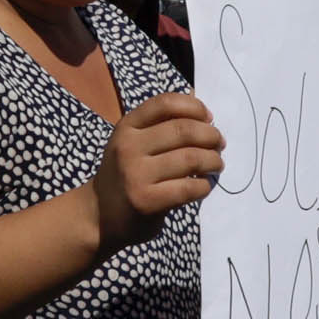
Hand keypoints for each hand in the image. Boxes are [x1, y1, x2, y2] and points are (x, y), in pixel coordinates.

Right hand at [91, 92, 223, 252]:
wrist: (98, 214)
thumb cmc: (125, 174)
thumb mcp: (133, 142)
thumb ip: (162, 126)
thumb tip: (203, 111)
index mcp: (127, 126)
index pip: (165, 103)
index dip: (194, 107)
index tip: (209, 118)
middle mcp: (128, 146)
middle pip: (183, 130)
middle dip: (211, 135)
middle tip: (220, 144)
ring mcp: (135, 174)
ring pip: (190, 158)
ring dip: (213, 160)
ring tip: (216, 164)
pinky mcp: (146, 200)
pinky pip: (188, 188)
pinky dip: (204, 186)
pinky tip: (203, 186)